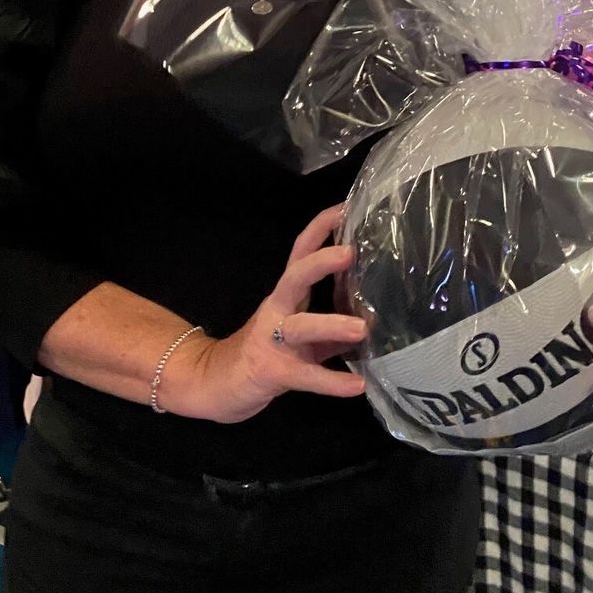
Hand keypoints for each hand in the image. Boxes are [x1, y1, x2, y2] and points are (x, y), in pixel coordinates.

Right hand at [161, 205, 366, 423]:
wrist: (218, 384)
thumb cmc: (268, 352)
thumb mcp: (305, 333)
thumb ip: (335, 321)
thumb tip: (375, 314)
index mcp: (287, 295)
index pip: (302, 252)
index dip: (321, 228)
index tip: (347, 207)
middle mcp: (278, 309)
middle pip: (295, 276)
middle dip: (321, 262)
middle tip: (352, 253)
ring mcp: (273, 340)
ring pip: (300, 326)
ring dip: (331, 324)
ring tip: (362, 328)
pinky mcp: (274, 372)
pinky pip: (306, 376)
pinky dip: (332, 381)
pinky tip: (357, 386)